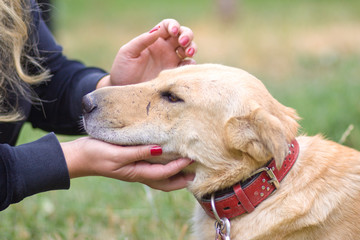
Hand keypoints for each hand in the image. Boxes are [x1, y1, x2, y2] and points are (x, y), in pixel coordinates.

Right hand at [61, 137, 194, 190]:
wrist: (79, 157)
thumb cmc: (97, 154)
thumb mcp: (118, 154)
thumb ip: (139, 152)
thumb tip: (161, 149)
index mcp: (137, 172)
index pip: (164, 173)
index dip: (179, 167)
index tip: (191, 158)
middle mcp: (139, 173)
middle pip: (165, 182)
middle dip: (181, 179)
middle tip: (196, 172)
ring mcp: (135, 169)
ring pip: (159, 176)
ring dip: (174, 174)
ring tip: (186, 167)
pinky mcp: (131, 163)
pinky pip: (152, 168)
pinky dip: (163, 166)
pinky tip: (165, 157)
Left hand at [97, 19, 196, 87]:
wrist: (123, 91)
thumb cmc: (122, 69)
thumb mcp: (128, 52)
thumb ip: (142, 40)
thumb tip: (158, 30)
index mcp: (154, 40)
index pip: (168, 26)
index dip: (173, 25)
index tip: (172, 32)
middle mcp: (165, 49)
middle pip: (183, 35)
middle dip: (187, 35)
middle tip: (183, 43)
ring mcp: (171, 62)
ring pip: (188, 49)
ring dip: (192, 48)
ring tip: (189, 53)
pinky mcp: (174, 75)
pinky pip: (187, 67)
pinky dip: (191, 65)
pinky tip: (187, 66)